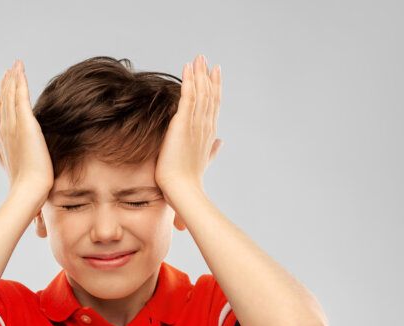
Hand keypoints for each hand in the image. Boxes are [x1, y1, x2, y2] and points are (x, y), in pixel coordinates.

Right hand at [0, 60, 53, 196]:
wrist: (28, 190)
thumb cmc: (24, 186)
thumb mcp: (11, 169)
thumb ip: (3, 157)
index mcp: (3, 141)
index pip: (3, 116)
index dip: (3, 100)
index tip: (5, 88)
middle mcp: (5, 131)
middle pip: (4, 102)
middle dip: (6, 85)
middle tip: (9, 70)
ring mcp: (13, 126)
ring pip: (10, 96)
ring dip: (13, 79)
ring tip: (15, 66)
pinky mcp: (24, 124)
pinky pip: (20, 97)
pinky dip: (19, 81)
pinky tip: (19, 70)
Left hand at [154, 55, 222, 195]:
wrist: (183, 189)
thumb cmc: (189, 181)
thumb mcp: (203, 161)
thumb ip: (212, 150)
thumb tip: (220, 143)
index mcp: (209, 134)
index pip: (214, 106)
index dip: (215, 88)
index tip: (215, 73)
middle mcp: (205, 126)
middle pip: (209, 95)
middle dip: (207, 76)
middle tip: (204, 58)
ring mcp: (196, 124)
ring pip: (201, 92)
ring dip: (199, 74)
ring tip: (197, 58)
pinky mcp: (183, 124)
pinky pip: (188, 96)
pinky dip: (189, 81)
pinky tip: (187, 67)